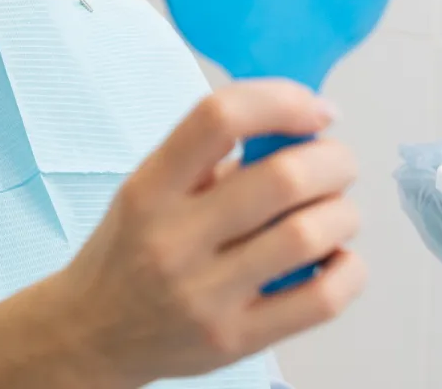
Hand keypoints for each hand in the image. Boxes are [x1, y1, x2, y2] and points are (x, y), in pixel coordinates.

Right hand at [46, 80, 364, 385]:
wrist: (93, 332)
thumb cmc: (130, 250)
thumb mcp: (146, 190)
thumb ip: (211, 162)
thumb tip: (303, 134)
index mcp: (150, 188)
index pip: (219, 118)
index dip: (281, 101)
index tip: (314, 109)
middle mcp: (174, 238)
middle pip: (283, 178)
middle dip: (332, 161)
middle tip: (335, 164)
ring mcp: (205, 294)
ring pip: (310, 236)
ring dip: (342, 213)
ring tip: (334, 212)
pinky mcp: (236, 340)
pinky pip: (321, 299)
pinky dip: (348, 269)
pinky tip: (335, 258)